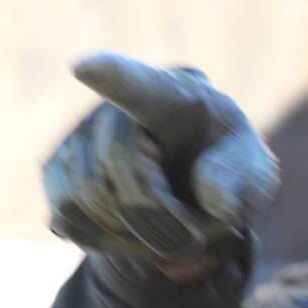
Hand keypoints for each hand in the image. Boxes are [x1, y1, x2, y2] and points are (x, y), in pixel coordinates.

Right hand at [43, 53, 279, 269]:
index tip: (85, 67)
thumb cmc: (223, 171)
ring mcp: (79, 136)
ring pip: (89, 198)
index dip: (114, 76)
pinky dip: (105, 239)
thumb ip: (238, 179)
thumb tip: (212, 198)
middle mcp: (117, 108)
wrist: (189, 187)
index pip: (142, 85)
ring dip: (134, 232)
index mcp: (174, 98)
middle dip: (158, 212)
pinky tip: (131, 229)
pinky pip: (69, 218)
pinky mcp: (56, 170)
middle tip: (193, 232)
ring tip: (162, 224)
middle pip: (118, 162)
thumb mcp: (251, 173)